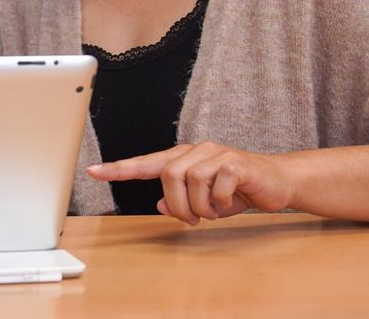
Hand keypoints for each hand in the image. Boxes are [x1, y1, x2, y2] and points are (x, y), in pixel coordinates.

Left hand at [89, 142, 296, 224]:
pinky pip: (216, 186)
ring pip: (190, 181)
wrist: (276, 182)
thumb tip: (161, 206)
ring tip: (215, 210)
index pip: (145, 163)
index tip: (92, 171)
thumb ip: (181, 201)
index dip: (118, 169)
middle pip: (168, 176)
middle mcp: (195, 151)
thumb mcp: (205, 201)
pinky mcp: (234, 162)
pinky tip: (230, 201)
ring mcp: (215, 153)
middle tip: (194, 219)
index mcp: (182, 158)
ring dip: (202, 206)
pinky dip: (220, 202)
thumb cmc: (237, 190)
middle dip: (178, 205)